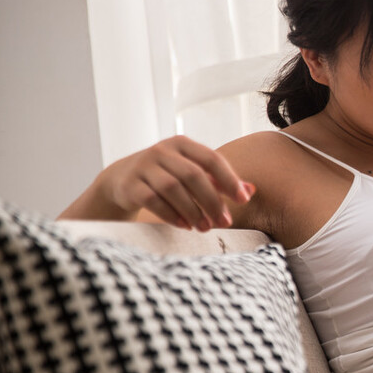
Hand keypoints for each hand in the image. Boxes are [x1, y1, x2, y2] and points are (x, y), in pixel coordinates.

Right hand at [70, 135, 253, 229]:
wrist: (121, 180)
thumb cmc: (167, 176)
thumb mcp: (192, 172)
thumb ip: (220, 181)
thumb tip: (251, 191)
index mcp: (182, 144)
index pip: (211, 158)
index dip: (229, 179)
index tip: (243, 200)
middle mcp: (162, 151)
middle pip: (193, 175)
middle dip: (212, 201)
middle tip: (225, 222)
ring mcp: (143, 166)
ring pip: (173, 188)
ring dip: (193, 210)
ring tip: (205, 228)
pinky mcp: (130, 184)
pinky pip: (153, 200)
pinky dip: (171, 214)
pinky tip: (185, 226)